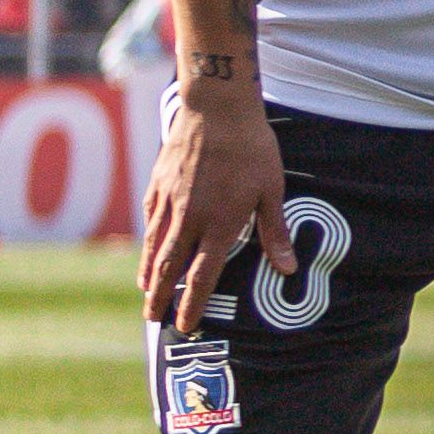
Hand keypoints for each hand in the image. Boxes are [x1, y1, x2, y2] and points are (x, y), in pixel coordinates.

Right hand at [140, 81, 288, 333]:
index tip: (184, 324)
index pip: (201, 276)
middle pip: (168, 267)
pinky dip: (147, 241)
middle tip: (152, 318)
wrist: (216, 109)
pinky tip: (147, 249)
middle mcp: (189, 218)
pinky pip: (150, 220)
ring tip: (145, 291)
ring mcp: (168, 201)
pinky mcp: (157, 185)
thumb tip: (287, 269)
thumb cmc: (252, 149)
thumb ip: (274, 232)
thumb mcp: (272, 190)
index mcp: (220, 223)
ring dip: (148, 272)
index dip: (192, 303)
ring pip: (153, 246)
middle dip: (159, 296)